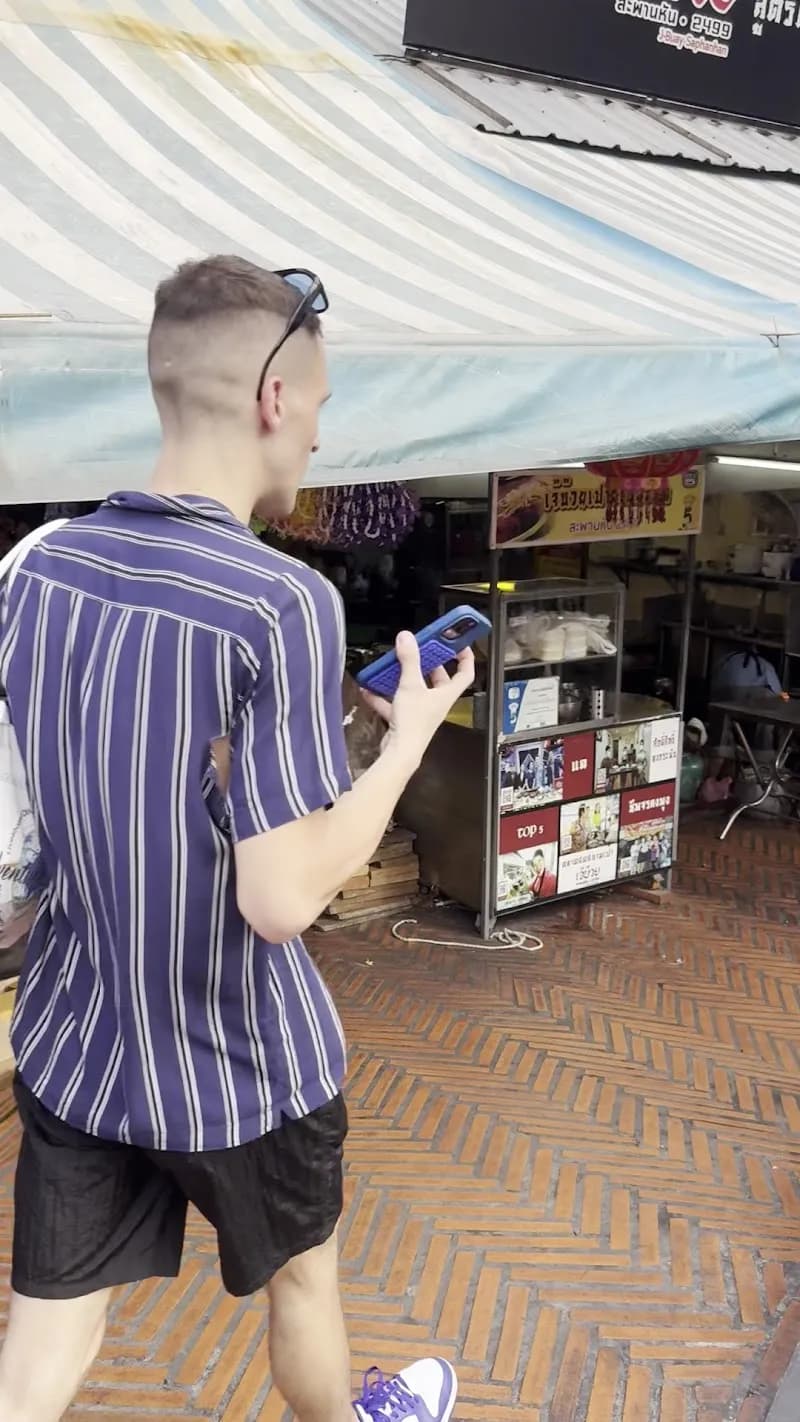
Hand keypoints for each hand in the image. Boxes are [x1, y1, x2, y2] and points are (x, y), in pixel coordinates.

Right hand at [362, 631, 474, 769]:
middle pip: (439, 679)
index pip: (465, 672)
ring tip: (394, 663)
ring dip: (404, 676)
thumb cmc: (413, 722)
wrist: (400, 753)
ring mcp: (421, 711)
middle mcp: (436, 702)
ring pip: (415, 689)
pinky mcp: (405, 720)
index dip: (465, 657)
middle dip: (429, 663)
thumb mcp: (411, 685)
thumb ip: (409, 660)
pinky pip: (395, 703)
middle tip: (420, 649)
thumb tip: (407, 637)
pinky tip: (369, 688)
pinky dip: (382, 695)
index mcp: (446, 694)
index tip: (458, 642)